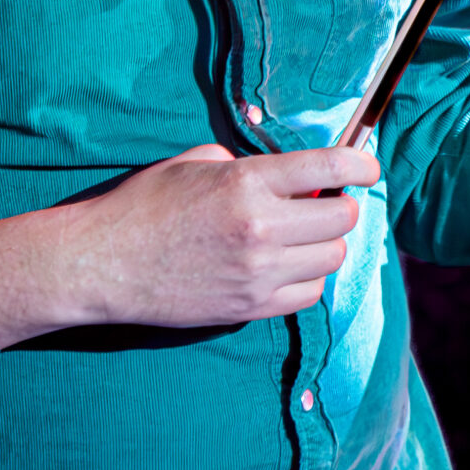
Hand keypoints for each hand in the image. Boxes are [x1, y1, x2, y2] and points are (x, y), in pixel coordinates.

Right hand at [0, 142, 379, 356]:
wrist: (100, 264)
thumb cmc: (142, 205)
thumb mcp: (193, 162)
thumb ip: (246, 164)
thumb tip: (289, 175)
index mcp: (246, 181)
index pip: (330, 167)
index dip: (361, 164)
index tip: (368, 166)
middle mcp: (261, 227)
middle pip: (342, 218)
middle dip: (339, 206)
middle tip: (320, 203)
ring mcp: (258, 273)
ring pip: (332, 259)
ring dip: (323, 245)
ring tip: (299, 237)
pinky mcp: (250, 308)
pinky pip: (309, 295)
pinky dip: (307, 279)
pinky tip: (285, 268)